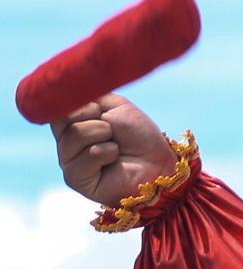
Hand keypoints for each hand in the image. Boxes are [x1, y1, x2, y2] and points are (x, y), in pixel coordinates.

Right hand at [52, 93, 174, 205]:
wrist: (159, 162)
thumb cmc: (138, 135)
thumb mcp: (113, 105)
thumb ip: (85, 96)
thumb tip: (60, 90)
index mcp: (69, 123)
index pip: (57, 104)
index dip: (81, 102)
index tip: (99, 108)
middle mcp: (64, 141)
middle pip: (63, 117)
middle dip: (96, 118)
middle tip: (112, 130)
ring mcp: (67, 160)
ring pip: (77, 134)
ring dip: (105, 134)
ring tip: (116, 146)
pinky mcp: (75, 178)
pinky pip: (89, 154)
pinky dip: (108, 152)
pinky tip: (114, 159)